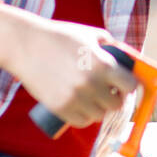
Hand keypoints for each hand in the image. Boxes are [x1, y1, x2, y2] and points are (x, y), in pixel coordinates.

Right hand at [0, 5, 138, 129]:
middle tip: (109, 93)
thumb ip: (109, 44)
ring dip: (99, 109)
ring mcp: (75, 98)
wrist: (26, 45)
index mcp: (103, 64)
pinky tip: (83, 108)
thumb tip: (125, 55)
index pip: (130, 86)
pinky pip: (81, 122)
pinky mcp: (59, 107)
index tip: (125, 85)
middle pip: (116, 105)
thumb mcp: (89, 34)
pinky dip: (84, 117)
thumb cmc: (59, 37)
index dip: (129, 86)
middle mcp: (91, 84)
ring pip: (98, 115)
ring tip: (94, 100)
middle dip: (114, 99)